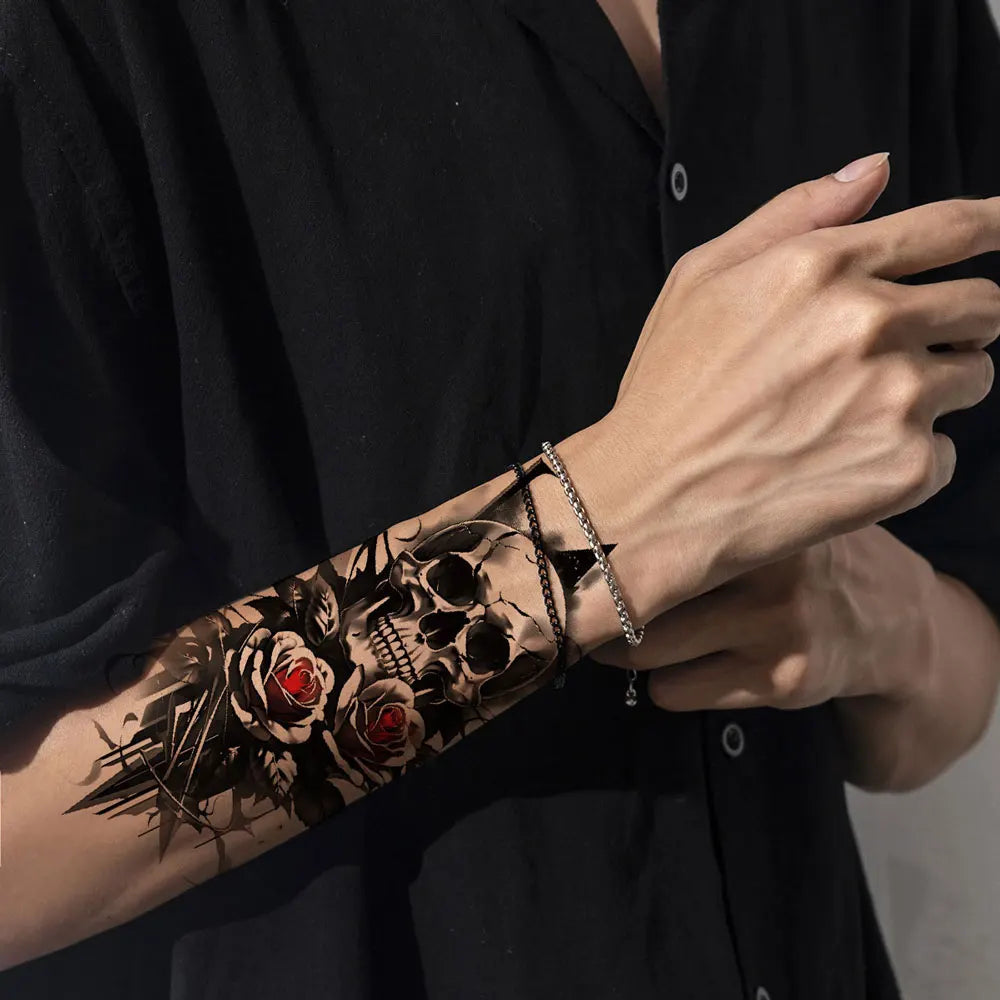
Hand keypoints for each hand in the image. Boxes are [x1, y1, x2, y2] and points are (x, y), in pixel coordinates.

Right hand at [561, 150, 998, 641]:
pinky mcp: (907, 468)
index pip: (951, 228)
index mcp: (824, 267)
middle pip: (983, 305)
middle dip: (958, 321)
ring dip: (935, 388)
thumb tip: (874, 170)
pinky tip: (845, 464)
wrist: (655, 500)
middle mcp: (872, 323)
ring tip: (858, 414)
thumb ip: (793, 213)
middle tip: (899, 352)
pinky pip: (946, 451)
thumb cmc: (668, 389)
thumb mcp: (701, 277)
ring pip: (973, 377)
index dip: (993, 224)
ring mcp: (896, 398)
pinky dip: (909, 456)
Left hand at [588, 525, 936, 711]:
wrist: (891, 619)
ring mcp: (775, 626)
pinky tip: (699, 660)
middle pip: (631, 596)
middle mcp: (768, 563)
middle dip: (600, 608)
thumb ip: (694, 508)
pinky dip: (671, 682)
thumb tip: (583, 518)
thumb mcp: (760, 510)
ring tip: (648, 630)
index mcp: (753, 508)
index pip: (645, 530)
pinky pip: (676, 691)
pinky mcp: (779, 680)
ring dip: (630, 651)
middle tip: (589, 601)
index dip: (592, 549)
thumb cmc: (795, 553)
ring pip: (646, 653)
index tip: (563, 558)